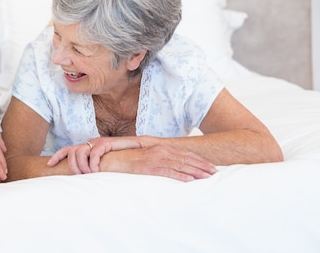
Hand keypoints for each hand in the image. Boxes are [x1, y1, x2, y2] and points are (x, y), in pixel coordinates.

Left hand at [47, 136, 141, 173]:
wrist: (137, 149)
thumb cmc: (119, 160)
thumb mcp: (102, 166)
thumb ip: (92, 169)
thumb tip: (82, 182)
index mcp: (87, 148)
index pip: (67, 150)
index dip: (57, 156)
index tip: (49, 165)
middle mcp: (90, 144)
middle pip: (71, 152)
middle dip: (71, 166)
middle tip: (77, 177)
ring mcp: (97, 142)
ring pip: (79, 152)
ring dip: (81, 165)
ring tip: (87, 175)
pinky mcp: (106, 143)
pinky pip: (94, 153)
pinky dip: (92, 163)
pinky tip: (95, 171)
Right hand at [97, 144, 216, 181]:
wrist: (113, 159)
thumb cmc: (129, 160)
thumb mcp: (147, 157)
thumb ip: (160, 159)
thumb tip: (171, 166)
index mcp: (162, 148)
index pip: (185, 154)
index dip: (199, 160)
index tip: (210, 166)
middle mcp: (161, 151)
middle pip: (186, 159)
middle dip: (202, 166)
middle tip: (215, 173)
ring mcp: (156, 158)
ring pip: (180, 166)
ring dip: (195, 172)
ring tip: (207, 178)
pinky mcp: (150, 167)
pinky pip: (168, 172)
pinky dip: (180, 176)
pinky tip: (190, 181)